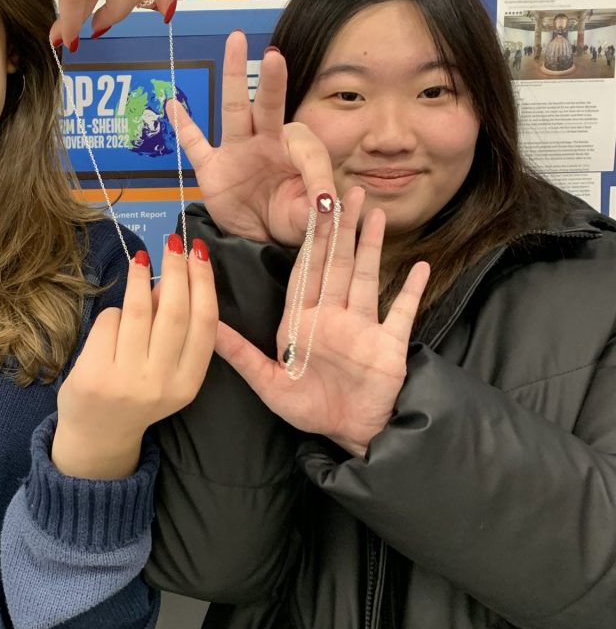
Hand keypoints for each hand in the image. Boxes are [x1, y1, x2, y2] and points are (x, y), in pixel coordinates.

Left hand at [53, 236, 216, 478]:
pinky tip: (116, 316)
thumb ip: (172, 330)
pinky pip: (108, 324)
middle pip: (174, 313)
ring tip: (142, 260)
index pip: (204, 324)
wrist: (99, 436)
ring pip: (138, 313)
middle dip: (176, 271)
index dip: (204, 284)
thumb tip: (171, 278)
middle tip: (173, 243)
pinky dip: (114, 313)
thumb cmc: (138, 394)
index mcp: (187, 383)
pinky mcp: (94, 376)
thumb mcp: (167, 370)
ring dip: (141, 280)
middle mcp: (160, 383)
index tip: (199, 253)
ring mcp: (125, 381)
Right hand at [168, 31, 336, 245]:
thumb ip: (316, 209)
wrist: (259, 238)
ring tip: (234, 42)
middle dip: (273, 82)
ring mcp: (237, 151)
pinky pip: (195, 145)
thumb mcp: (308, 218)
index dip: (319, 177)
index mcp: (297, 152)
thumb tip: (325, 208)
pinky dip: (184, 126)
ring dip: (233, 77)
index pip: (309, 153)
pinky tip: (172, 104)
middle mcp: (268, 142)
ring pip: (234, 111)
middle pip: (271, 106)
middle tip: (274, 57)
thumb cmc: (288, 218)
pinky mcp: (212, 168)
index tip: (324, 205)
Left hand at [213, 187, 429, 457]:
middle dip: (340, 229)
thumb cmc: (308, 409)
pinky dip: (412, 290)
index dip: (308, 241)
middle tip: (346, 191)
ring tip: (375, 212)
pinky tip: (422, 265)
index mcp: (303, 321)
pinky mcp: (389, 344)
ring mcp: (363, 327)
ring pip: (367, 276)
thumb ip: (239, 353)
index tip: (310, 209)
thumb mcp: (267, 382)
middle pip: (337, 264)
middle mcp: (333, 316)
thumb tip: (206, 325)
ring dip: (371, 245)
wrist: (349, 436)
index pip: (305, 272)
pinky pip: (402, 311)